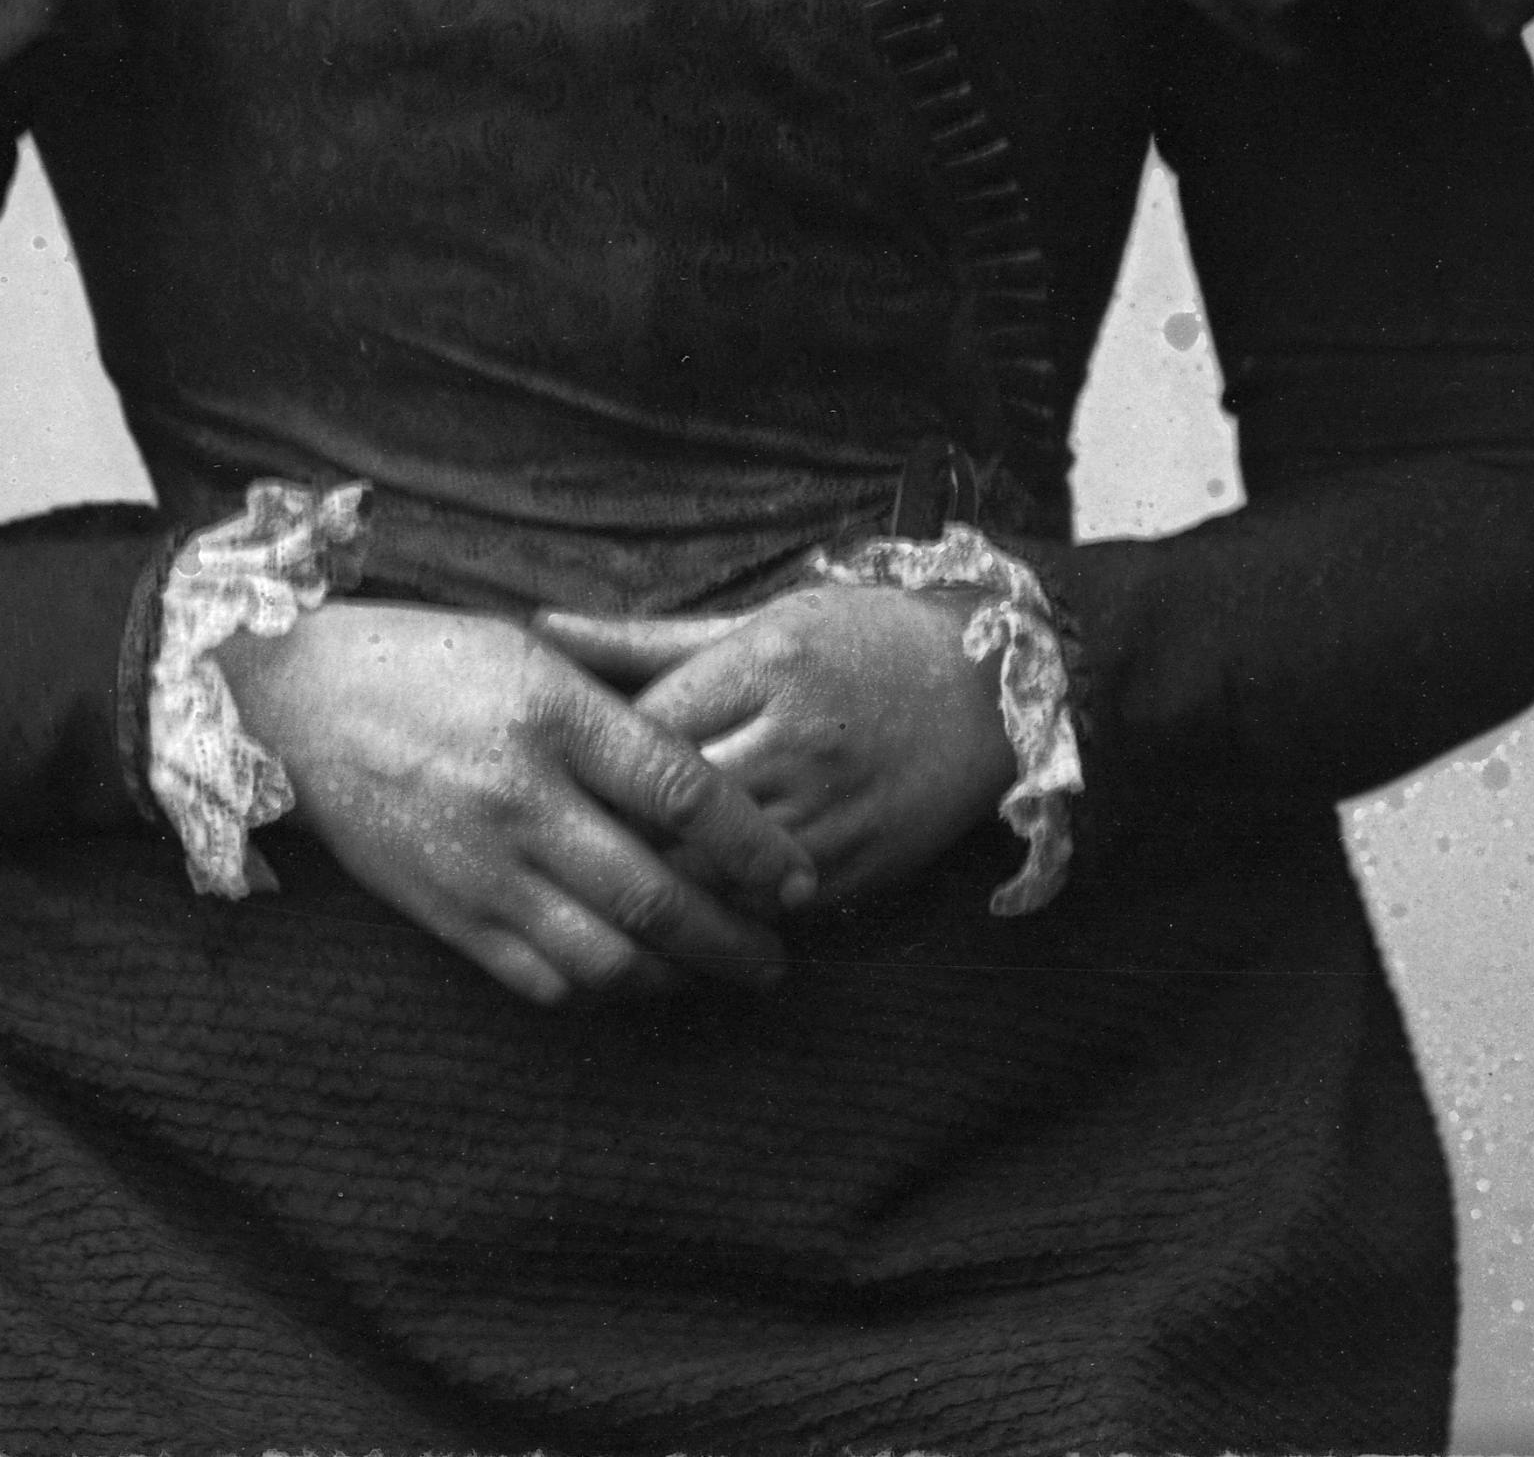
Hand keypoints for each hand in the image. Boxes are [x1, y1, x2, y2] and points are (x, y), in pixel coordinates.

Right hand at [220, 601, 818, 1012]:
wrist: (301, 705)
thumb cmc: (428, 660)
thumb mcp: (533, 650)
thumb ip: (618, 703)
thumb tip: (714, 757)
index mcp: (553, 715)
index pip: (683, 792)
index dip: (755, 845)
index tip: (800, 878)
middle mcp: (522, 798)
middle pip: (655, 894)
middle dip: (733, 938)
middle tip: (777, 957)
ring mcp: (481, 867)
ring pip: (605, 957)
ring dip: (676, 978)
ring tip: (715, 976)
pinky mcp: (447, 915)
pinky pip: (542, 980)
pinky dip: (601, 992)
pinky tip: (634, 979)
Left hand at [535, 582, 1017, 908]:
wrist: (991, 690)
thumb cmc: (863, 640)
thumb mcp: (757, 622)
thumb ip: (644, 641)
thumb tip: (543, 631)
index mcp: (762, 665)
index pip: (644, 730)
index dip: (591, 761)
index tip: (560, 774)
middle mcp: (794, 739)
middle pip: (668, 809)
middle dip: (612, 832)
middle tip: (564, 844)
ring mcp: (828, 809)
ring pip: (711, 870)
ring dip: (659, 884)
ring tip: (608, 889)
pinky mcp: (856, 866)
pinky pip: (764, 906)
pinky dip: (720, 910)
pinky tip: (684, 912)